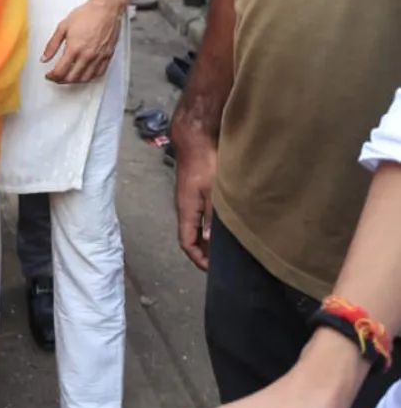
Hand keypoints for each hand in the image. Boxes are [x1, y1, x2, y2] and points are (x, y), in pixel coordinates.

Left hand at [43, 0, 122, 84]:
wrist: (105, 9)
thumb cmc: (86, 14)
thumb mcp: (63, 26)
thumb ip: (52, 45)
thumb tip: (44, 58)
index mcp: (74, 48)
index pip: (60, 71)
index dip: (52, 76)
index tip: (49, 75)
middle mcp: (86, 56)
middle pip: (72, 78)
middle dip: (61, 80)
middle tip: (56, 77)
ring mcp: (98, 57)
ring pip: (85, 78)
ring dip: (74, 81)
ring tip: (68, 77)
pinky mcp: (107, 56)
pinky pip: (98, 73)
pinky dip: (89, 77)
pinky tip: (84, 74)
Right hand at [173, 126, 216, 270]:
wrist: (194, 138)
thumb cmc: (205, 163)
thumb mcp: (213, 192)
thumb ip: (211, 217)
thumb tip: (209, 240)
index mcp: (186, 210)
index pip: (186, 242)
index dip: (197, 258)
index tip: (212, 269)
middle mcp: (184, 207)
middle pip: (190, 236)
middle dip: (203, 251)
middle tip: (223, 260)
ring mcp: (188, 198)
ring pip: (195, 225)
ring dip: (207, 238)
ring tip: (225, 245)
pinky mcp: (194, 190)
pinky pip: (198, 214)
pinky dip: (208, 224)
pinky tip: (222, 223)